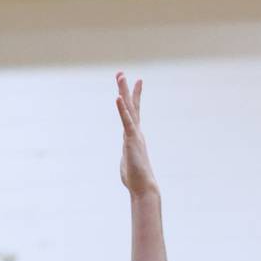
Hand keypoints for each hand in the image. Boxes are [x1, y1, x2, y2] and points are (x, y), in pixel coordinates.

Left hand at [116, 73, 157, 196]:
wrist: (143, 187)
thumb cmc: (135, 179)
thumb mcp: (128, 163)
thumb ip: (127, 156)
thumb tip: (126, 159)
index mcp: (134, 136)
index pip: (132, 113)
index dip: (132, 98)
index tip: (136, 82)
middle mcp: (135, 132)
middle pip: (130, 106)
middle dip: (126, 89)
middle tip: (121, 74)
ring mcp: (134, 135)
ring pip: (128, 109)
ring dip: (123, 92)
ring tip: (120, 76)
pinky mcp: (131, 140)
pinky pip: (126, 122)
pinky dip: (121, 110)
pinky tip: (117, 98)